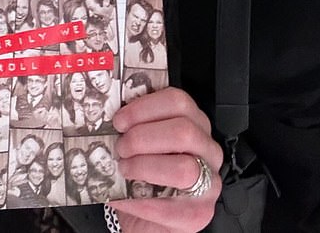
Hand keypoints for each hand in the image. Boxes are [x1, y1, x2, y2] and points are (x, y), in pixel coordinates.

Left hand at [110, 87, 222, 231]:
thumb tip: (111, 119)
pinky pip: (170, 208)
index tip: (120, 120)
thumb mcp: (144, 144)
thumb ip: (135, 127)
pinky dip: (140, 202)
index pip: (178, 102)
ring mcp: (209, 184)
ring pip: (184, 168)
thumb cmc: (146, 175)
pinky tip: (125, 198)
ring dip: (145, 167)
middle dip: (143, 138)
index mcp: (196, 124)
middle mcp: (208, 150)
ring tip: (125, 169)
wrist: (149, 217)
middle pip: (183, 131)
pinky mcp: (199, 215)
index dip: (144, 108)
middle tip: (121, 147)